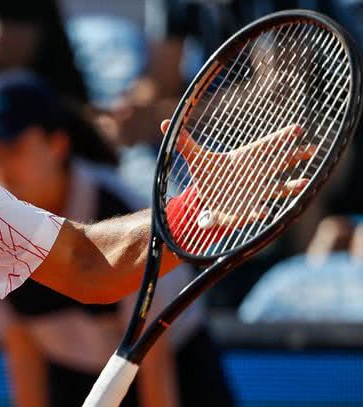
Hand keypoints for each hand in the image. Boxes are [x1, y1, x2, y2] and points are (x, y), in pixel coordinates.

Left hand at [163, 120, 314, 228]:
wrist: (207, 198)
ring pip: (278, 188)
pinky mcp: (247, 209)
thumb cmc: (208, 173)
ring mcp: (256, 192)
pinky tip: (263, 213)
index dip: (281, 138)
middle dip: (295, 157)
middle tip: (310, 150)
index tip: (297, 129)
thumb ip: (183, 142)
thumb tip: (164, 124)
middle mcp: (257, 174)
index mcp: (247, 157)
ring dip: (290, 187)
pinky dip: (258, 212)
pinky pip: (256, 210)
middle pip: (280, 163)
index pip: (267, 145)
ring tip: (303, 183)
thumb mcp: (195, 157)